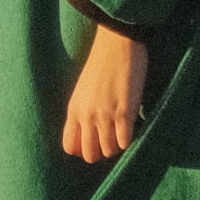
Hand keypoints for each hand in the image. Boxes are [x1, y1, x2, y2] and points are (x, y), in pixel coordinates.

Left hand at [62, 25, 146, 163]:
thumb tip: (88, 134)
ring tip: (121, 132)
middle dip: (100, 153)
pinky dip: (128, 140)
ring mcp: (105, 115)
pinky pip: (125, 142)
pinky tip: (130, 127)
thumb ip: (82, 112)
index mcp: (73, 109)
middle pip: (89, 154)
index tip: (93, 143)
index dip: (81, 150)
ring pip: (108, 151)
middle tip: (110, 140)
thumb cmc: (101, 64)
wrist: (116, 44)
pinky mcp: (124, 113)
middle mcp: (86, 115)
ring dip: (116, 146)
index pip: (69, 146)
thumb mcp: (83, 90)